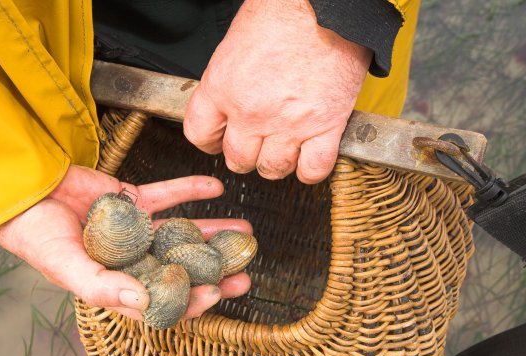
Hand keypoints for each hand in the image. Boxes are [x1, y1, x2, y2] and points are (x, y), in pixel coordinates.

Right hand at [0, 165, 251, 322]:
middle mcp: (131, 259)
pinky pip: (166, 195)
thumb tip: (144, 303)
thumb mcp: (66, 267)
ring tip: (244, 232)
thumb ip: (103, 287)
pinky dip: (190, 191)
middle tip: (244, 272)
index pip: (161, 300)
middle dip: (213, 273)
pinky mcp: (131, 200)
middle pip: (181, 270)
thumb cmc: (36, 238)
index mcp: (117, 284)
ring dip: (211, 233)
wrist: (21, 193)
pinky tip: (216, 189)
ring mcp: (134, 229)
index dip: (189, 301)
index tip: (216, 294)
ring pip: (181, 233)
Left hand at [184, 0, 371, 183]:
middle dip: (245, 155)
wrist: (325, 3)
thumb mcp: (234, 45)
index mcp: (223, 87)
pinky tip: (309, 155)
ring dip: (277, 162)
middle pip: (237, 160)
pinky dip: (310, 169)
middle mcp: (252, 112)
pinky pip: (313, 169)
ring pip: (273, 169)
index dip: (210, 142)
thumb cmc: (282, 13)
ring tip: (284, 146)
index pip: (199, 135)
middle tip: (256, 143)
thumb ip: (227, 82)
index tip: (220, 140)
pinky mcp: (326, 125)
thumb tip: (229, 109)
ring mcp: (289, 123)